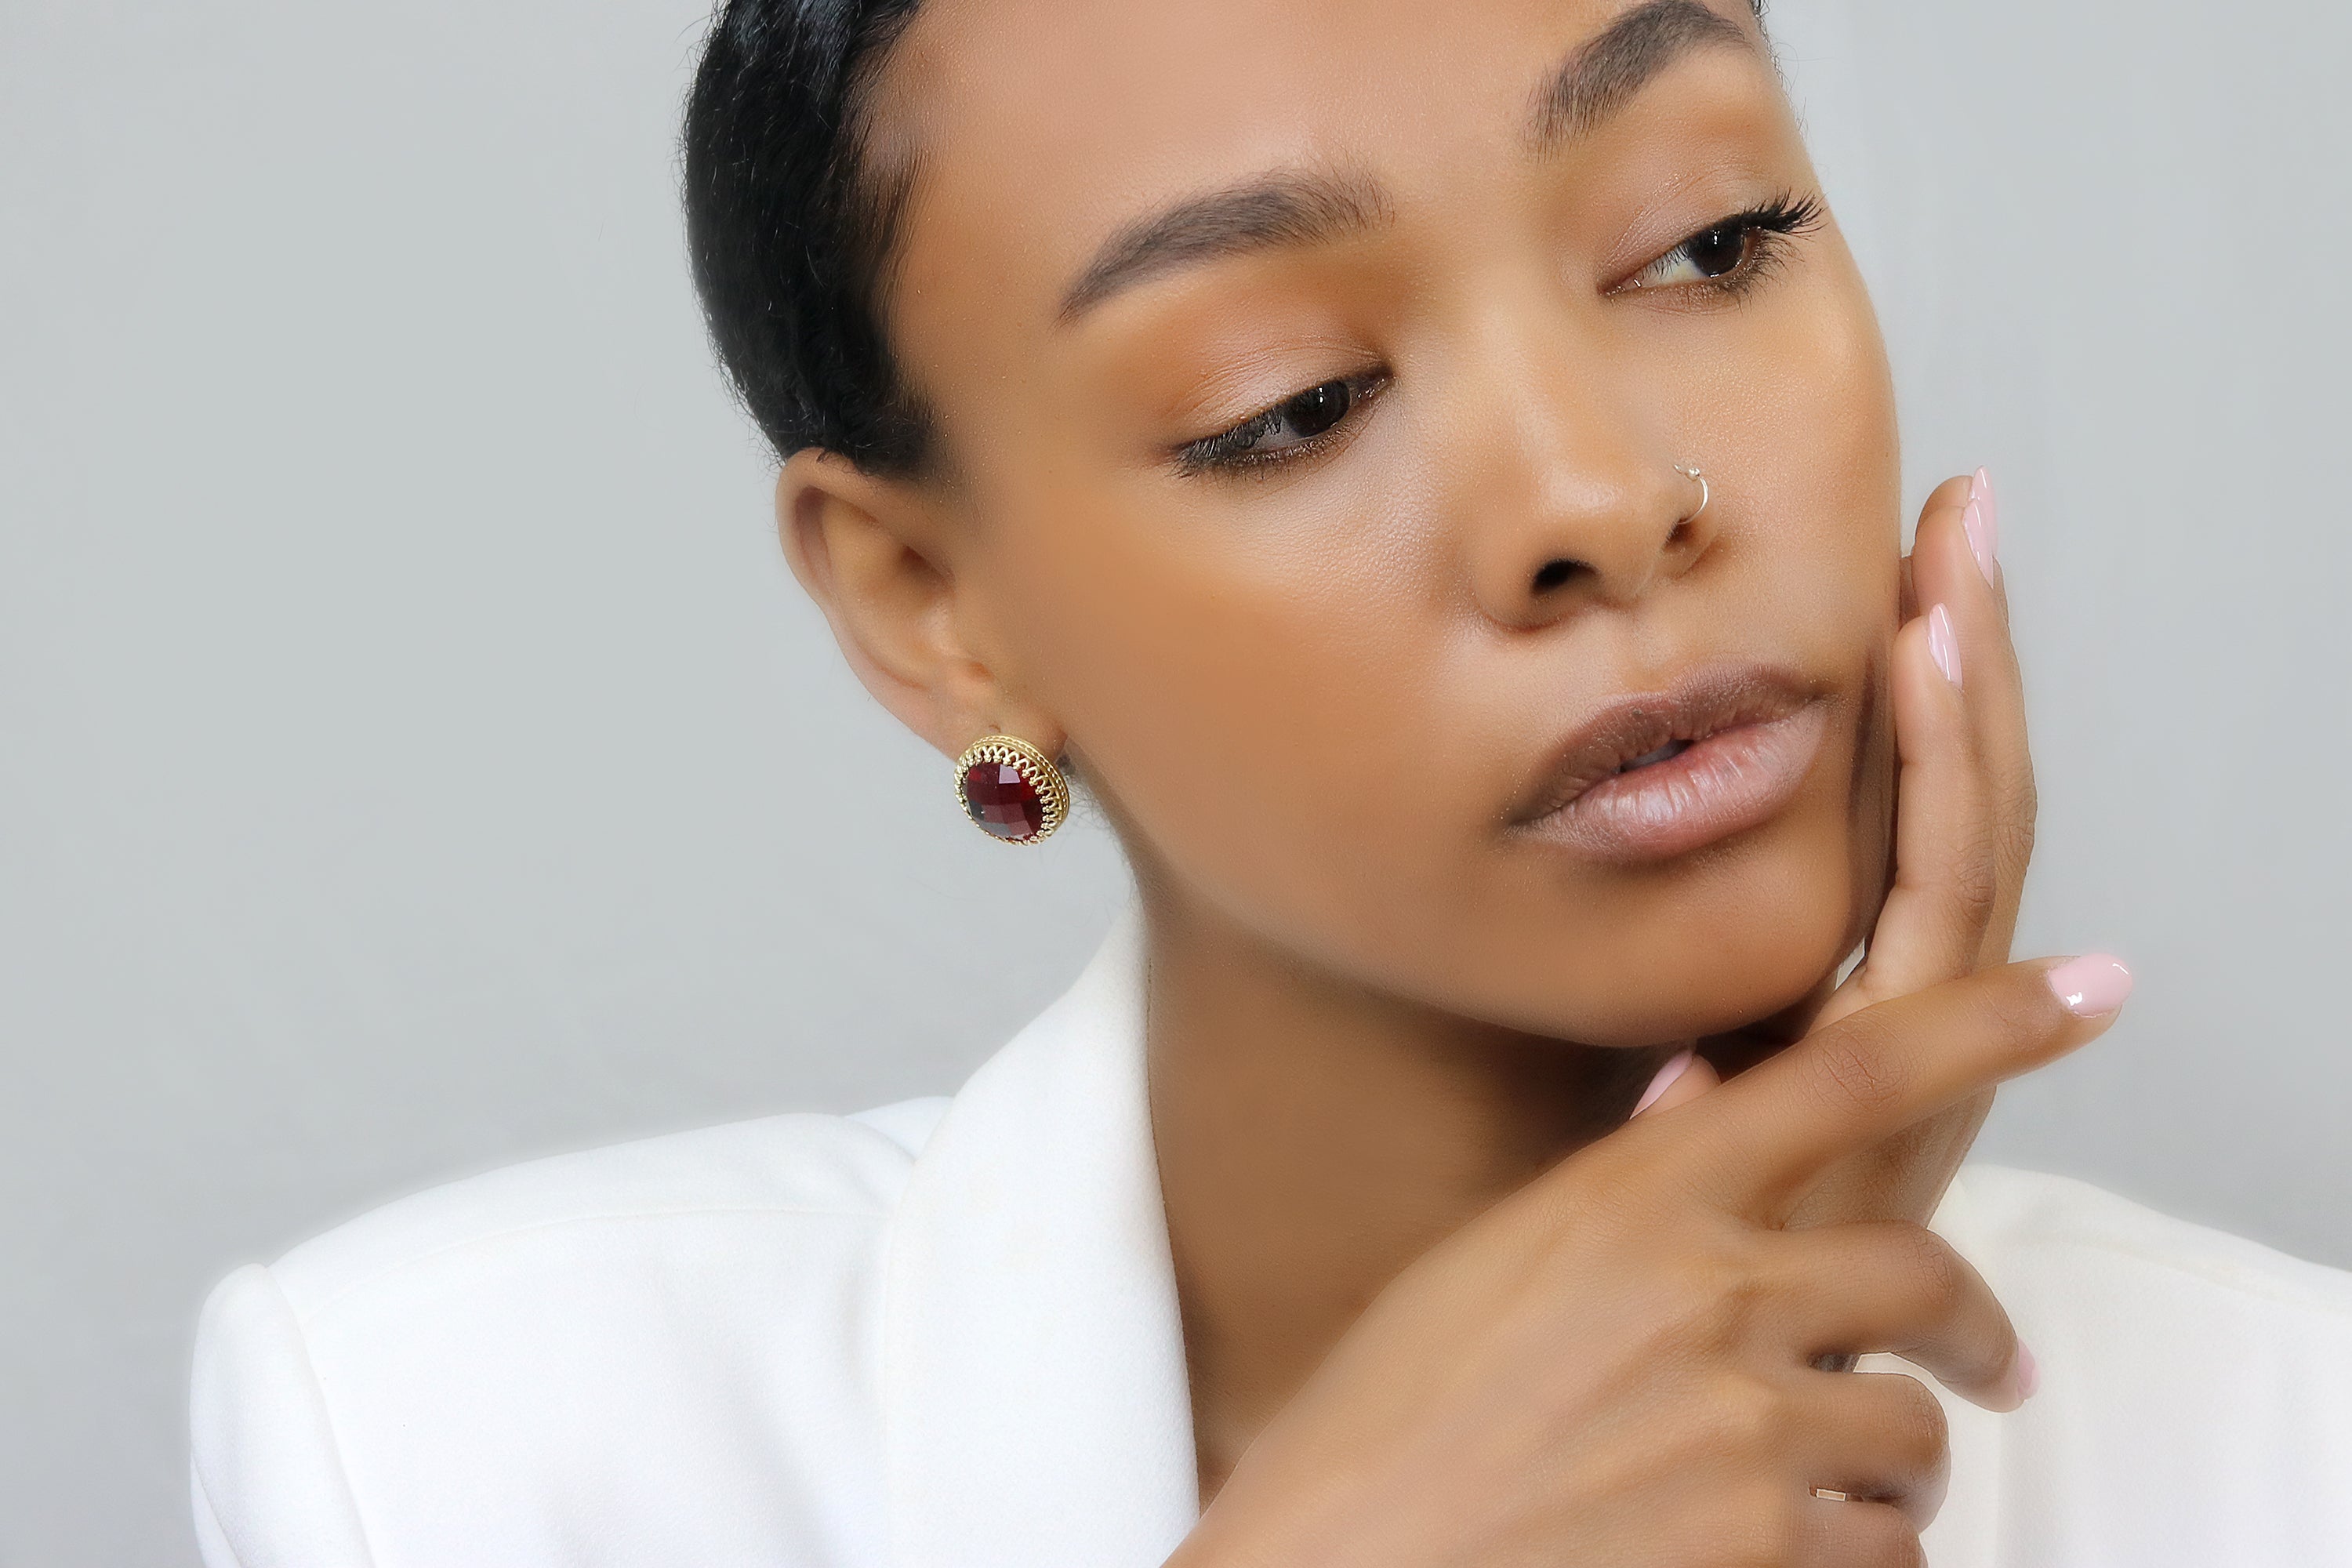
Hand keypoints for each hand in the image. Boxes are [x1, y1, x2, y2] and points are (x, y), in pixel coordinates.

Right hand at [1171, 955, 2131, 1567]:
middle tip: (1992, 1368)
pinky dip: (1853, 1558)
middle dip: (1974, 1330)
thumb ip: (1621, 1189)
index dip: (1990, 1019)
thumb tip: (1699, 1100)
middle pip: (1924, 1274)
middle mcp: (1704, 1292)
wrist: (1341, 1562)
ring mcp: (1742, 1426)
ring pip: (1912, 1431)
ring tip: (1822, 1497)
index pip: (1850, 1070)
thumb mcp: (1494, 1265)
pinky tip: (1773, 1558)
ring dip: (1889, 1469)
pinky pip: (1887, 1549)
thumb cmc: (1392, 1422)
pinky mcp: (1767, 1549)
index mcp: (1632, 1197)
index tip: (2092, 988)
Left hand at [1648, 471, 2036, 1230]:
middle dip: (1974, 652)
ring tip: (1950, 561)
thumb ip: (1689, 973)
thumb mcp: (1669, 1058)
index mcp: (1864, 996)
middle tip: (1963, 513)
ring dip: (1968, 684)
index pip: (1921, 817)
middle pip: (1968, 802)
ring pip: (1971, 829)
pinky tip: (1929, 662)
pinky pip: (1935, 892)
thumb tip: (1640, 857)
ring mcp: (1917, 1037)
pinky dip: (1939, 770)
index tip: (1913, 561)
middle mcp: (1912, 1010)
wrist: (1657, 1357)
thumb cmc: (1652, 1218)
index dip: (1933, 694)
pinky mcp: (1897, 1061)